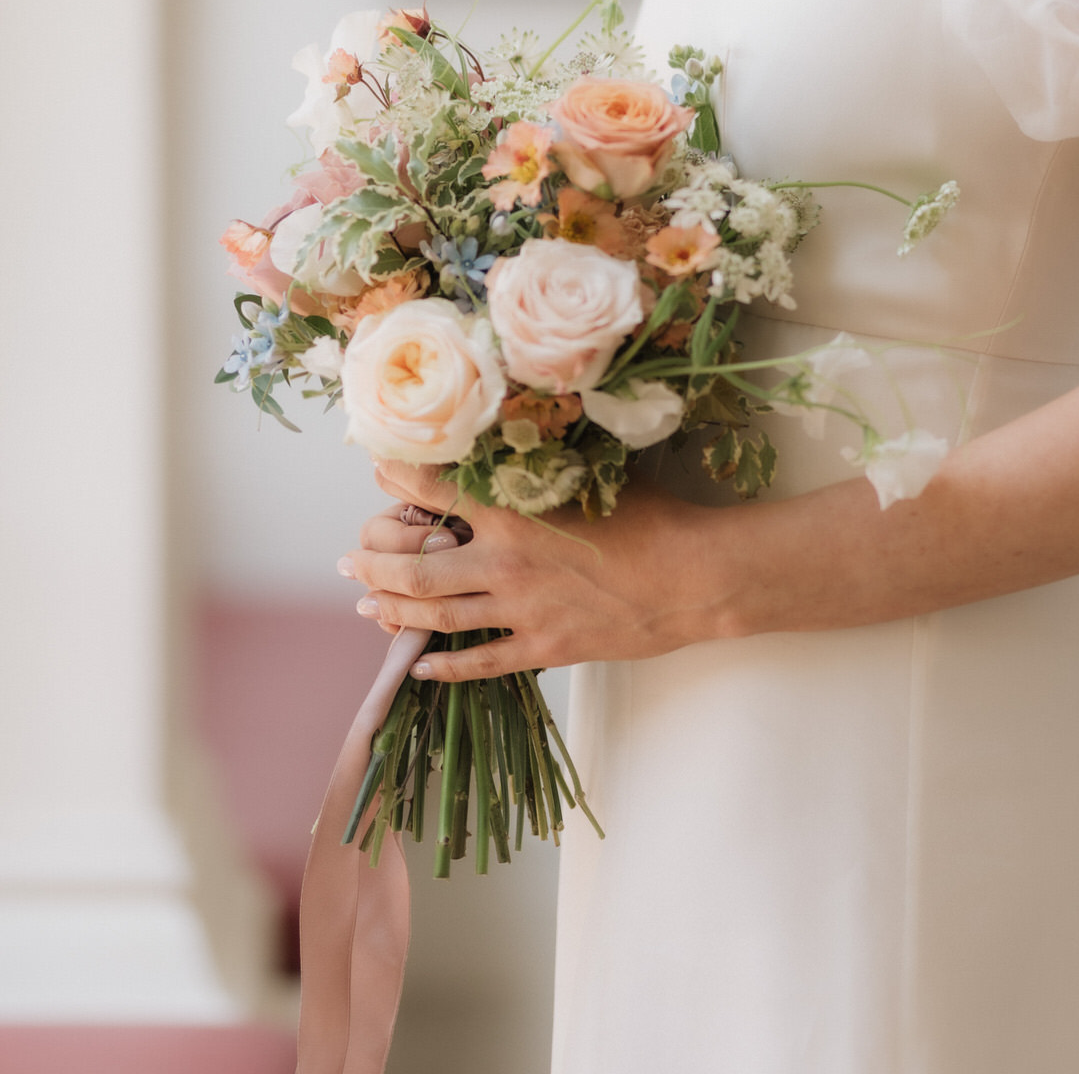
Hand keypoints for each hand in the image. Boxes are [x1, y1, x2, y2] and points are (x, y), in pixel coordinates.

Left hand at [337, 460, 734, 680]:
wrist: (692, 577)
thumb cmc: (653, 516)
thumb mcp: (592, 477)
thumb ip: (544, 470)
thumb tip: (515, 449)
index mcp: (515, 512)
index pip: (437, 492)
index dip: (399, 479)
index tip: (378, 469)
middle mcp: (505, 564)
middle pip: (415, 567)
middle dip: (373, 561)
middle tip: (349, 557)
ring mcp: (521, 612)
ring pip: (435, 616)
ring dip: (392, 609)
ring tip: (366, 603)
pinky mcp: (543, 649)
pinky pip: (480, 663)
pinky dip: (445, 667)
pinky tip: (419, 666)